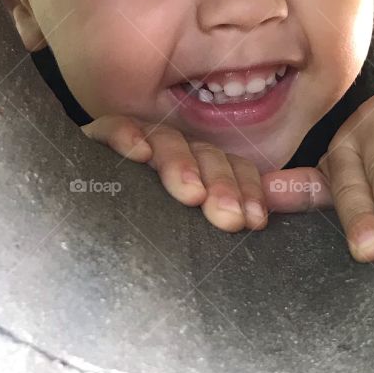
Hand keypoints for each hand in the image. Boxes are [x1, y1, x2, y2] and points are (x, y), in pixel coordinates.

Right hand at [81, 115, 269, 232]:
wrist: (75, 234)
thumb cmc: (140, 245)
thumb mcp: (198, 229)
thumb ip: (240, 214)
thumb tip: (298, 207)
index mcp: (203, 171)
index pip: (232, 168)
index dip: (245, 190)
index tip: (253, 221)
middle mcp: (174, 154)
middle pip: (204, 154)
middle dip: (221, 184)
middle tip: (228, 218)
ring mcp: (136, 144)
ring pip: (166, 141)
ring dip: (180, 165)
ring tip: (190, 193)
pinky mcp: (94, 142)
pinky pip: (113, 127)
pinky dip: (126, 135)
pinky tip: (137, 152)